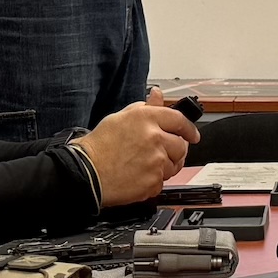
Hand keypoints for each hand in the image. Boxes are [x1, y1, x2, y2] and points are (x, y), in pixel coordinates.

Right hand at [74, 101, 197, 205]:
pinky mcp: (154, 180)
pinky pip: (162, 181)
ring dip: (164, 166)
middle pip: (180, 145)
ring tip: (143, 166)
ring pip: (174, 165)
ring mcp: (156, 160)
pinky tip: (138, 176)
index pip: (179, 119)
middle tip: (160, 154)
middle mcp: (155, 137)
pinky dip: (153, 181)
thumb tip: (157, 95)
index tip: (192, 135)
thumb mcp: (120, 118)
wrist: (85, 173)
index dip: (189, 128)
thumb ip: (144, 107)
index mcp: (147, 118)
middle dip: (173, 150)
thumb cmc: (97, 147)